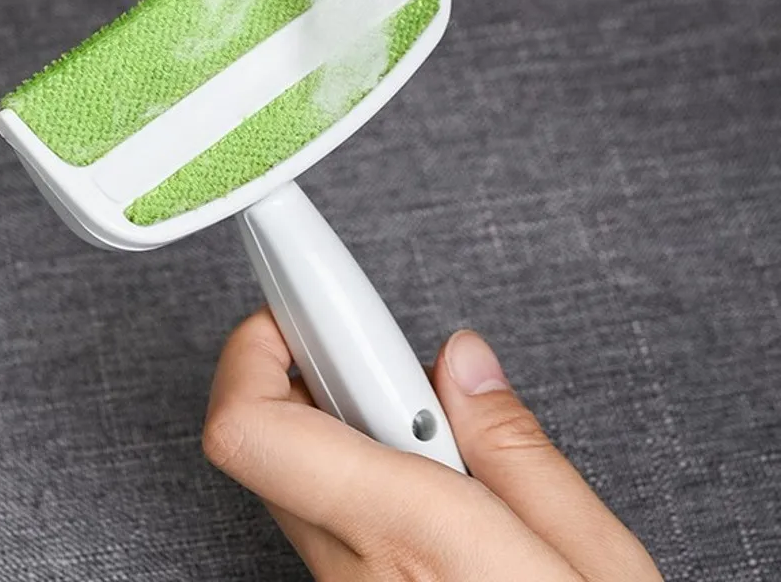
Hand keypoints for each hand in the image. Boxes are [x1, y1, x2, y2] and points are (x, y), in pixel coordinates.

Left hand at [204, 309, 661, 579]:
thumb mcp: (594, 563)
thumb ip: (518, 449)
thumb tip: (463, 362)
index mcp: (408, 536)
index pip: (254, 428)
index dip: (254, 345)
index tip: (294, 294)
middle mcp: (353, 566)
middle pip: (260, 434)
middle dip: (302, 362)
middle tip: (373, 347)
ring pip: (287, 469)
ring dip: (329, 412)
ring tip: (415, 412)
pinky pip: (316, 508)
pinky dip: (344, 459)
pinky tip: (414, 464)